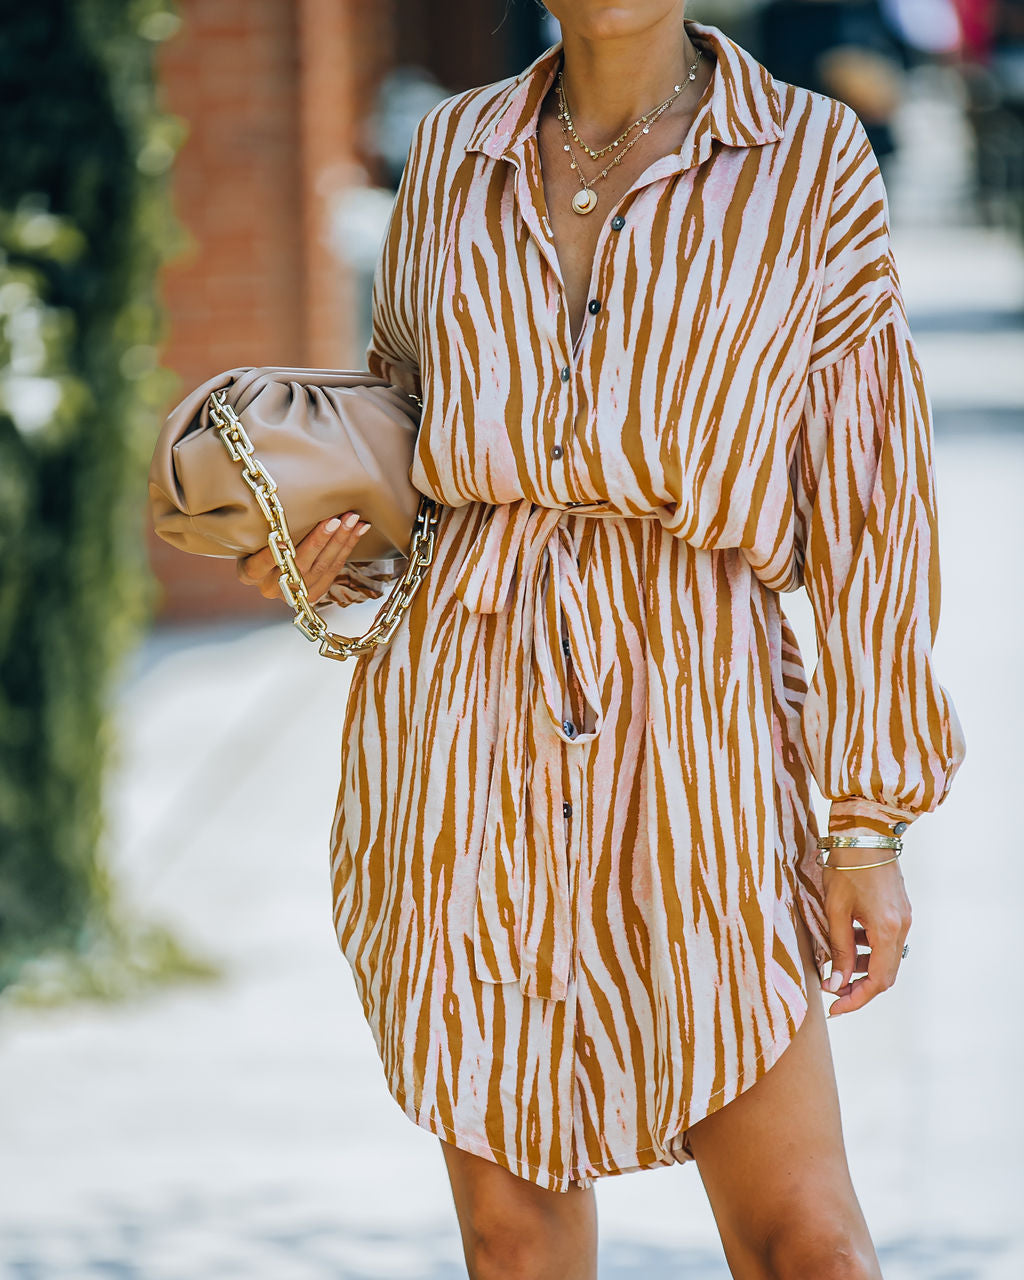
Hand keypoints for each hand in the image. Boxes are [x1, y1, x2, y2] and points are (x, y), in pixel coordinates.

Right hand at [236, 512, 370, 604]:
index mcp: (250, 574)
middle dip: (320, 540)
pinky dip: (347, 547)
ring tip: (353, 520)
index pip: (260, 564)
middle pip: (299, 564)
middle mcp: (270, 588)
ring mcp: (293, 593)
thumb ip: (262, 523)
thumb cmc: (260, 539)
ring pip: (321, 567)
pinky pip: (334, 570)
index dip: (272, 551)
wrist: (272, 565)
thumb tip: (273, 491)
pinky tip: (358, 530)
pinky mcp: (313, 594)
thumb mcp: (253, 534)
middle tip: (336, 519)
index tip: (283, 534)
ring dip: (340, 541)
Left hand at [820, 850, 911, 1017]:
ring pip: (886, 957)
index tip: (834, 1007)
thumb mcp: (835, 910)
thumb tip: (836, 983)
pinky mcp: (900, 909)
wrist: (865, 832)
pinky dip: (868, 947)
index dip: (856, 999)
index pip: (877, 981)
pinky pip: (887, 939)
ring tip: (835, 963)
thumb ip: (838, 949)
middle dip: (859, 986)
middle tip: (833, 991)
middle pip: (885, 973)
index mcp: (887, 930)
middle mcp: (902, 927)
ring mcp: (904, 918)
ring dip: (862, 966)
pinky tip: (847, 940)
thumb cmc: (846, 867)